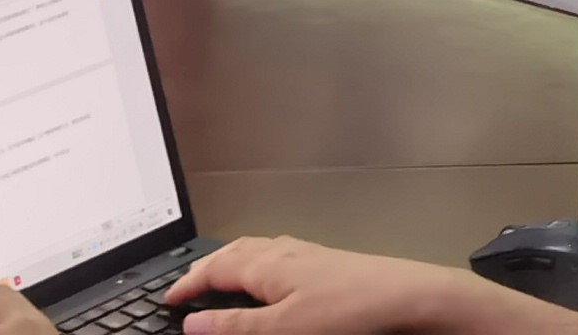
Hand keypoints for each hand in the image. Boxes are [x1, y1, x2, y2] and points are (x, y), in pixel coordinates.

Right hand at [164, 236, 571, 333]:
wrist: (409, 297)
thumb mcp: (284, 327)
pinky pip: (281, 256)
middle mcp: (285, 251)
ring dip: (234, 263)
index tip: (168, 299)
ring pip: (258, 252)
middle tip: (187, 288)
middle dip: (207, 268)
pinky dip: (262, 264)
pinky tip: (274, 276)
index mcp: (267, 263)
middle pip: (234, 253)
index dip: (188, 284)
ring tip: (221, 278)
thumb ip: (236, 327)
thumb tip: (193, 324)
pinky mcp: (329, 264)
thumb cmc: (351, 310)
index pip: (214, 268)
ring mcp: (309, 254)